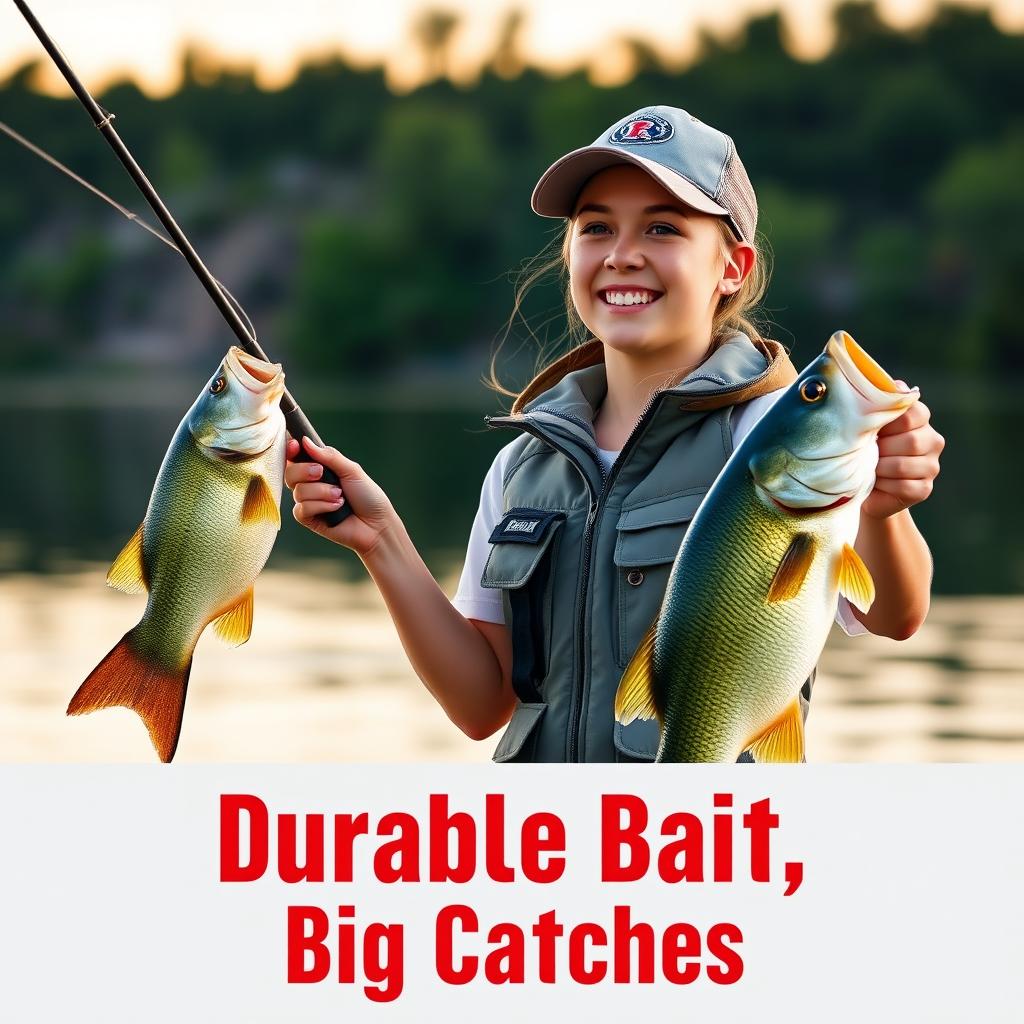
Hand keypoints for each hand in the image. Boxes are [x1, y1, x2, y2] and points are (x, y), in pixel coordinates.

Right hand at [285, 435, 397, 556]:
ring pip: (298, 491)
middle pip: (290, 473)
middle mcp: (311, 484)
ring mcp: (309, 502)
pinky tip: (336, 508)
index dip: (291, 450)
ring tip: (340, 496)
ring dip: (322, 492)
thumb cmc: (367, 496)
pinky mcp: (309, 519)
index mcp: (320, 469)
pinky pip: (302, 509)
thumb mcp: (351, 470)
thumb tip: (306, 441)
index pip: (296, 457)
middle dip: (304, 470)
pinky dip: (321, 506)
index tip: (296, 445)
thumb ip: (329, 456)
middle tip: (321, 472)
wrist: (376, 523)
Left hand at [861, 382, 944, 520]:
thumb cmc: (862, 449)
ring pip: (904, 465)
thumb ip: (879, 405)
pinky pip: (904, 486)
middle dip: (882, 448)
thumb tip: (896, 384)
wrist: (860, 487)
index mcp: (920, 419)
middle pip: (911, 441)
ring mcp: (931, 466)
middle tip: (867, 451)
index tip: (871, 429)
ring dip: (879, 468)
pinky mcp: (924, 489)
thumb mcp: (865, 425)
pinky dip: (884, 485)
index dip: (889, 422)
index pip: (914, 413)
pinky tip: (876, 482)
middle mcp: (932, 440)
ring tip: (868, 466)